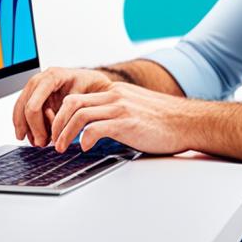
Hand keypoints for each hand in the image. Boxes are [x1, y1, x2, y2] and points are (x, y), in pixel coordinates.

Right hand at [12, 67, 114, 145]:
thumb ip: (70, 113)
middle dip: (29, 129)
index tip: (44, 141)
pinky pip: (25, 111)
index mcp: (53, 76)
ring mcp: (37, 86)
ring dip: (28, 129)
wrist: (97, 83)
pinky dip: (30, 126)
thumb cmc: (95, 88)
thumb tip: (60, 132)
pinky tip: (38, 136)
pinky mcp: (37, 94)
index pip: (34, 105)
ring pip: (21, 110)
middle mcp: (41, 79)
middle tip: (40, 144)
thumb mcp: (87, 97)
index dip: (35, 126)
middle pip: (24, 108)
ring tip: (40, 141)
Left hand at [50, 82, 194, 154]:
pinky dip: (84, 138)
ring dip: (65, 133)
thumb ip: (115, 114)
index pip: (77, 98)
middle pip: (72, 103)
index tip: (57, 131)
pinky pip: (96, 128)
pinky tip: (84, 148)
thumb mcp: (134, 110)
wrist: (188, 122)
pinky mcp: (127, 122)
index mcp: (115, 93)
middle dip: (57, 123)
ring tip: (61, 147)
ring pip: (79, 114)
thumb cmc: (165, 121)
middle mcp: (115, 97)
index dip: (61, 116)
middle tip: (53, 140)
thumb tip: (95, 131)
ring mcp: (121, 108)